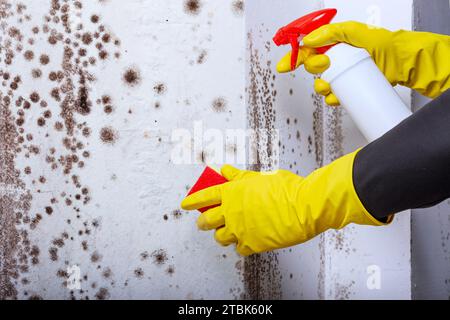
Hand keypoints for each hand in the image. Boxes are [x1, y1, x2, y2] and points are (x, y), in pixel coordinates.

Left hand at [181, 151, 388, 255]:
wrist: (304, 206)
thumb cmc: (285, 188)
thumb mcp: (260, 177)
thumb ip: (239, 177)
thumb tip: (225, 170)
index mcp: (232, 192)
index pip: (204, 196)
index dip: (192, 200)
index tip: (185, 204)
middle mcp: (232, 212)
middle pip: (207, 220)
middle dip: (202, 221)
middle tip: (202, 222)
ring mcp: (241, 230)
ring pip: (220, 237)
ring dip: (220, 234)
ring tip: (225, 232)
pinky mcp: (252, 244)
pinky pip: (239, 248)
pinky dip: (240, 245)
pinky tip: (245, 240)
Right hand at [277, 21, 449, 104]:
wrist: (400, 62)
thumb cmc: (382, 43)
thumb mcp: (355, 31)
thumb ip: (331, 32)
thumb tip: (310, 40)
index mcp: (331, 43)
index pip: (305, 50)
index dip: (292, 58)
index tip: (285, 66)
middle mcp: (334, 59)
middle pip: (310, 68)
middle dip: (314, 68)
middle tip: (326, 63)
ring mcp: (340, 75)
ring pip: (320, 85)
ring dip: (321, 86)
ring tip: (333, 82)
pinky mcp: (347, 89)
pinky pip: (331, 98)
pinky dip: (332, 99)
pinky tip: (338, 95)